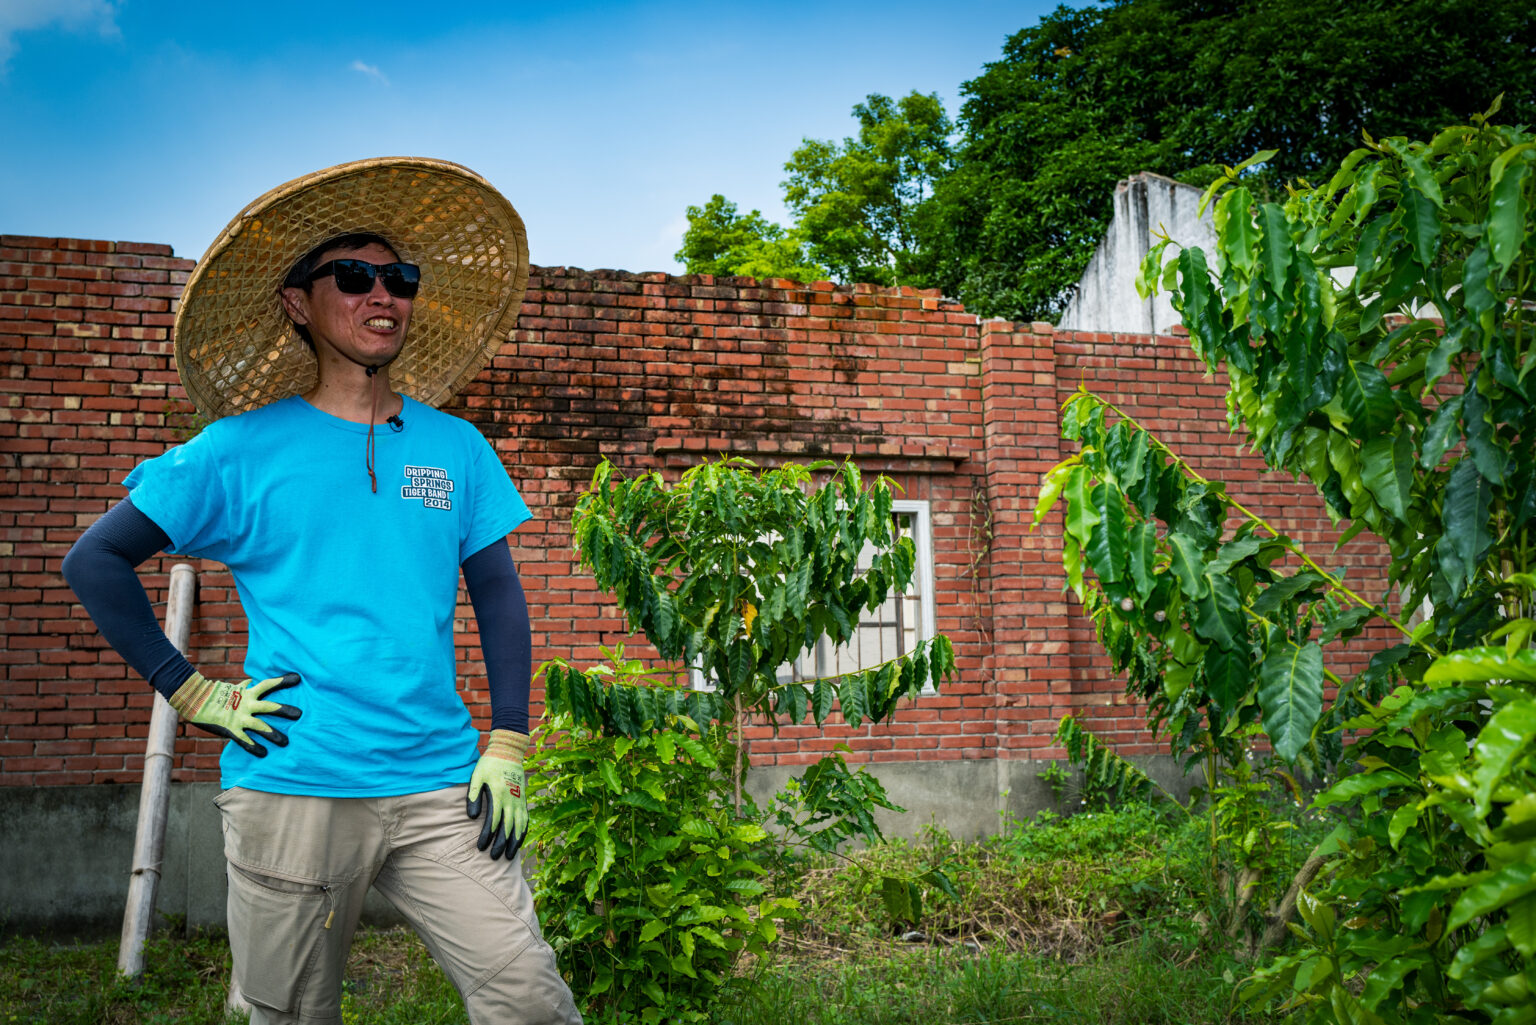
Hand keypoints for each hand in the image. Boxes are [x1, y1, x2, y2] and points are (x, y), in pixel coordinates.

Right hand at [167, 671, 301, 756]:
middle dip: (285, 711)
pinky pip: (245, 740)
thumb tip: (251, 681)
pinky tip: (263, 754)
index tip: (298, 678)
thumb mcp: (232, 688)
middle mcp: (246, 704)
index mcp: (247, 693)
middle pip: (269, 706)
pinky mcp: (231, 730)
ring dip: (274, 734)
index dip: (282, 681)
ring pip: (260, 726)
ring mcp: (239, 718)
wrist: (194, 701)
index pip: (268, 684)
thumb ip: (245, 687)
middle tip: (300, 714)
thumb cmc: (215, 694)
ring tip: (286, 742)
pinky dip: (254, 747)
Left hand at [466, 730, 529, 860]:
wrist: (508, 752)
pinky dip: (523, 832)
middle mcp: (511, 800)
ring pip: (519, 826)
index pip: (493, 821)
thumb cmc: (488, 765)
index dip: (487, 836)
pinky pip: (525, 819)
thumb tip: (472, 818)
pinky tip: (519, 842)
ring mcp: (520, 801)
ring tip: (509, 857)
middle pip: (507, 827)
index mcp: (499, 794)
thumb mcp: (476, 777)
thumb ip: (473, 796)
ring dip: (514, 842)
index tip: (480, 847)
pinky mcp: (523, 800)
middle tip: (494, 857)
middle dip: (500, 844)